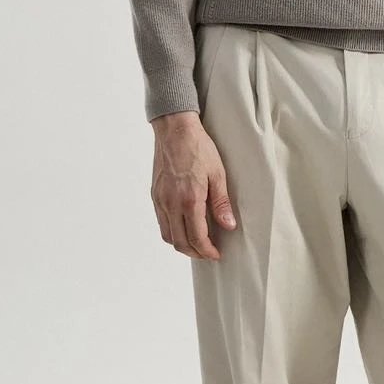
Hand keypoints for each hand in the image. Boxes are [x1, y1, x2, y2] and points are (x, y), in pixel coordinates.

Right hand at [150, 111, 238, 258]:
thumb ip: (221, 203)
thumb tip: (229, 225)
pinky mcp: (155, 195)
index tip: (216, 254)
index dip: (207, 251)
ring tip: (197, 243)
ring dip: (182, 244)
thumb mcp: (218, 174)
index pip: (196, 238)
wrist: (174, 130)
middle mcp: (171, 203)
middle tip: (208, 252)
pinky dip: (172, 231)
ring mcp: (160, 200)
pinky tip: (184, 226)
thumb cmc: (198, 148)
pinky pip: (161, 222)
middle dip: (195, 253)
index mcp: (189, 200)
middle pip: (180, 242)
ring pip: (167, 235)